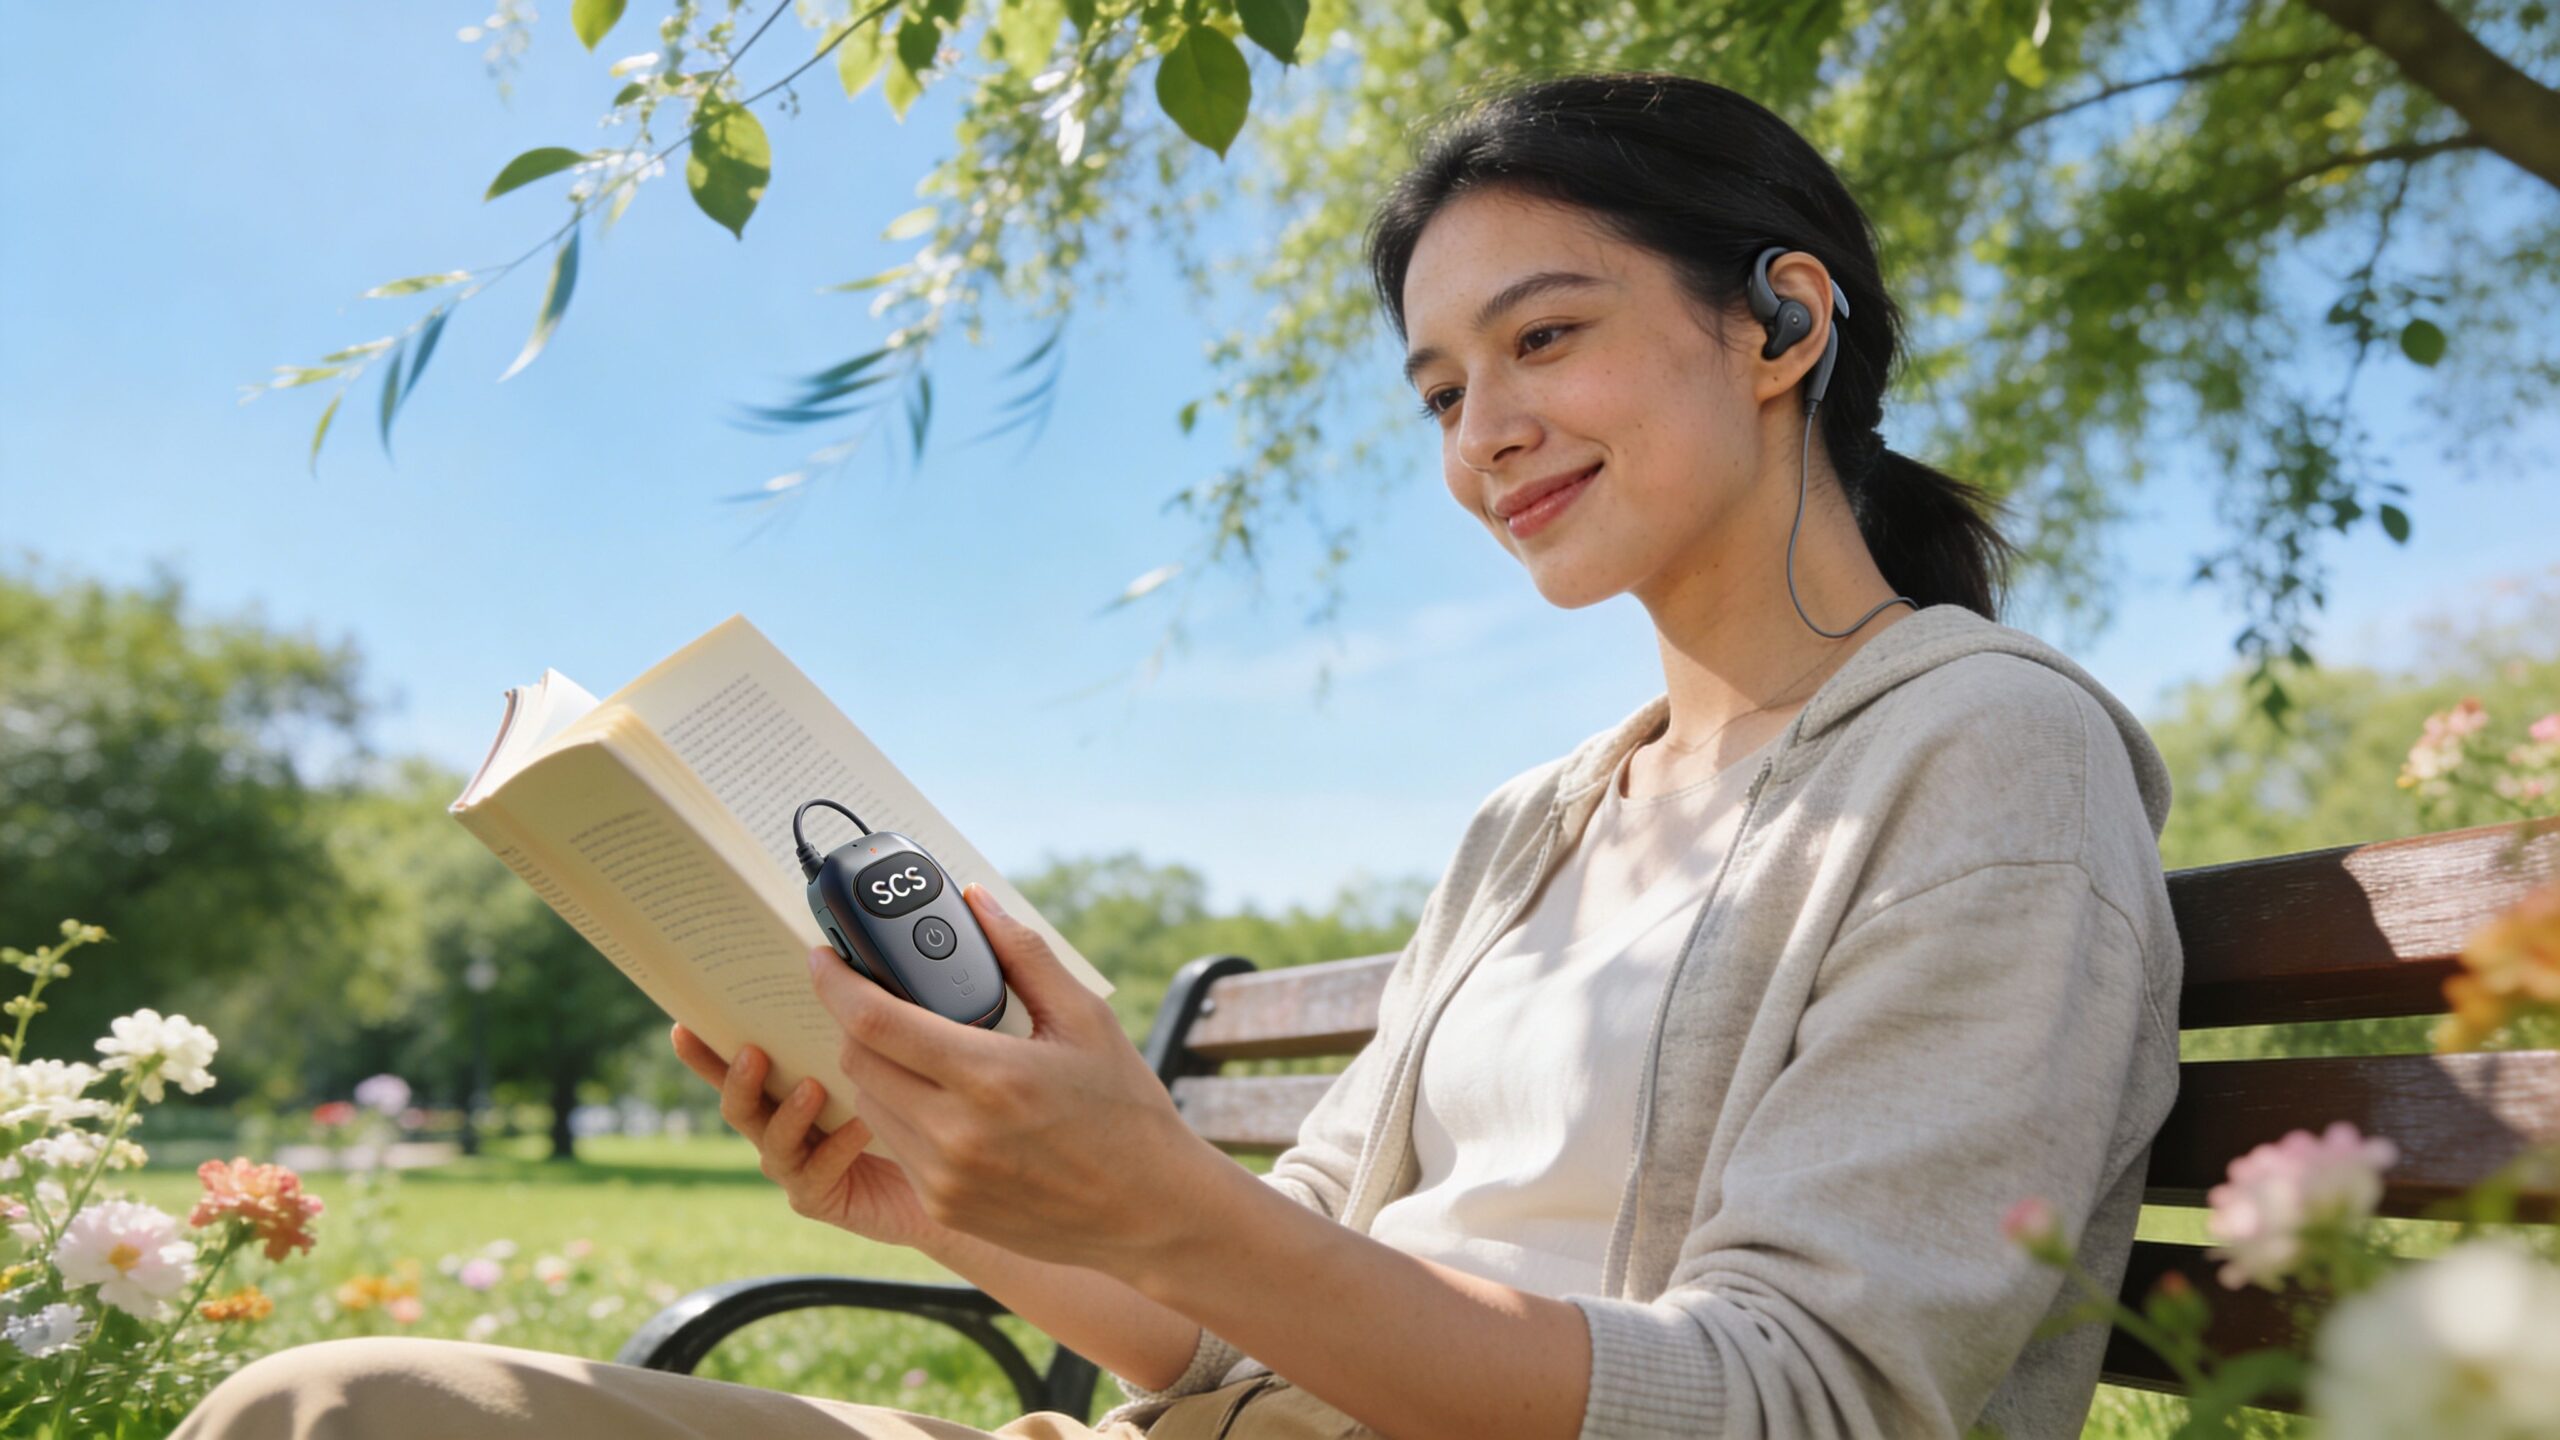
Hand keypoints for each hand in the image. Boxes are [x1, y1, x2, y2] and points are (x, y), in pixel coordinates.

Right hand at [670, 1024, 941, 1250]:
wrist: (942, 1173)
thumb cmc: (910, 1107)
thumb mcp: (881, 1061)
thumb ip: (852, 1031)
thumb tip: (838, 972)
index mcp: (785, 1089)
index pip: (737, 1065)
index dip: (705, 1051)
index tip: (683, 1026)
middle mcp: (780, 1128)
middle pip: (741, 1105)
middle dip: (738, 1078)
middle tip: (753, 1052)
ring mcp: (795, 1166)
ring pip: (772, 1142)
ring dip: (788, 1114)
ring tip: (811, 1088)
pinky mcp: (819, 1197)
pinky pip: (817, 1172)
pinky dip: (837, 1147)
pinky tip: (861, 1126)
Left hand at [806, 882, 1220, 1280]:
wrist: (1151, 1211)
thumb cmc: (1126, 1109)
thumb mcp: (1086, 1019)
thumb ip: (1024, 955)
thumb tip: (976, 901)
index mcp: (990, 1077)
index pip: (875, 1023)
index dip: (835, 983)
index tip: (821, 957)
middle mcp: (955, 1133)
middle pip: (856, 1062)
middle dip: (855, 1023)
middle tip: (879, 998)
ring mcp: (944, 1177)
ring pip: (867, 1105)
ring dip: (874, 1069)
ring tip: (914, 1049)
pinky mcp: (943, 1207)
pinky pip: (894, 1146)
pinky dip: (901, 1114)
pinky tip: (941, 1101)